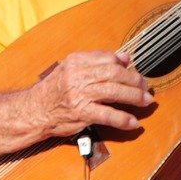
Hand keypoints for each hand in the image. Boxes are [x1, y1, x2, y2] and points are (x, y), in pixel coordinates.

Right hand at [25, 50, 151, 139]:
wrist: (34, 111)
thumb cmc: (53, 91)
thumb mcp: (70, 69)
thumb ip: (96, 62)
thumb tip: (124, 57)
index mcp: (75, 61)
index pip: (107, 58)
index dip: (124, 66)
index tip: (134, 72)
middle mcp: (77, 75)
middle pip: (115, 73)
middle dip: (135, 80)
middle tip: (145, 88)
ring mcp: (79, 94)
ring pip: (115, 91)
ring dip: (135, 97)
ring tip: (146, 102)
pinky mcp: (81, 113)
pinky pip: (108, 115)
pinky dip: (124, 119)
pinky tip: (133, 122)